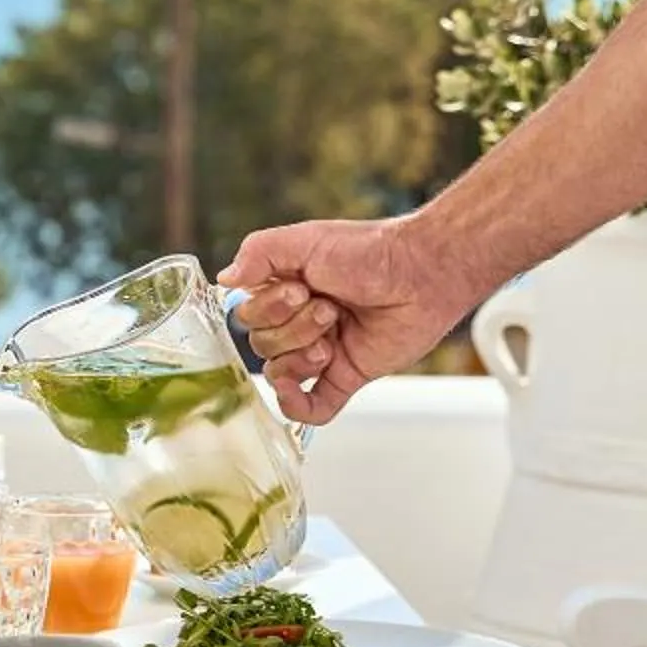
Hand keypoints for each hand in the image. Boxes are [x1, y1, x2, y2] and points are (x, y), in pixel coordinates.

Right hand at [219, 217, 480, 424]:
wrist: (422, 272)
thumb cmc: (369, 250)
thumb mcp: (305, 240)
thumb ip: (258, 252)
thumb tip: (223, 279)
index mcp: (283, 290)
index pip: (247, 316)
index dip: (269, 309)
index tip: (301, 288)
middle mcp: (298, 322)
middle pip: (262, 346)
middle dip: (293, 329)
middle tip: (330, 308)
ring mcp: (322, 352)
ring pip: (281, 374)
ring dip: (301, 357)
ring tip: (333, 337)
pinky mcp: (347, 376)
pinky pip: (313, 406)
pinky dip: (298, 407)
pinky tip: (296, 393)